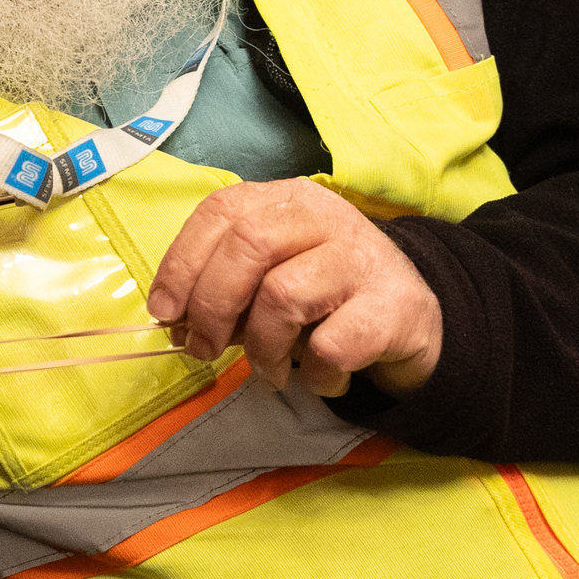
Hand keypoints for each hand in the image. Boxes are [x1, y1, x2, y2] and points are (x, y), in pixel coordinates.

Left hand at [147, 180, 440, 400]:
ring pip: (283, 296)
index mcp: (288, 201)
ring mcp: (361, 260)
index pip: (222, 210)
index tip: (164, 311)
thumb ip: (226, 286)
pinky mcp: (391, 308)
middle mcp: (326, 218)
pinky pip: (329, 347)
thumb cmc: (328, 295)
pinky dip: (315, 375)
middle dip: (211, 305)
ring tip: (270, 369)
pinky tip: (322, 377)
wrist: (414, 316)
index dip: (182, 262)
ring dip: (262, 348)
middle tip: (203, 350)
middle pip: (248, 245)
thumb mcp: (275, 275)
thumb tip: (175, 320)